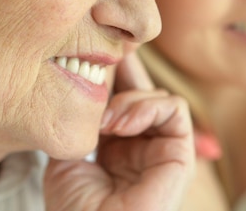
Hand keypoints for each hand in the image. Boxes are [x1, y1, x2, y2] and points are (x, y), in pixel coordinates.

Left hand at [44, 52, 194, 210]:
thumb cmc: (74, 210)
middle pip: (142, 89)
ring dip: (131, 98)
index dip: (111, 73)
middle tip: (109, 50)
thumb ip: (78, 121)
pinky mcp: (179, 155)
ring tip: (105, 119)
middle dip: (126, 67)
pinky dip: (148, 106)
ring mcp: (161, 149)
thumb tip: (81, 78)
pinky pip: (174, 110)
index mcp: (115, 145)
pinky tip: (120, 124)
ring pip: (160, 96)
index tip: (92, 50)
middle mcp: (140, 143)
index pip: (119, 98)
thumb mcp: (65, 156)